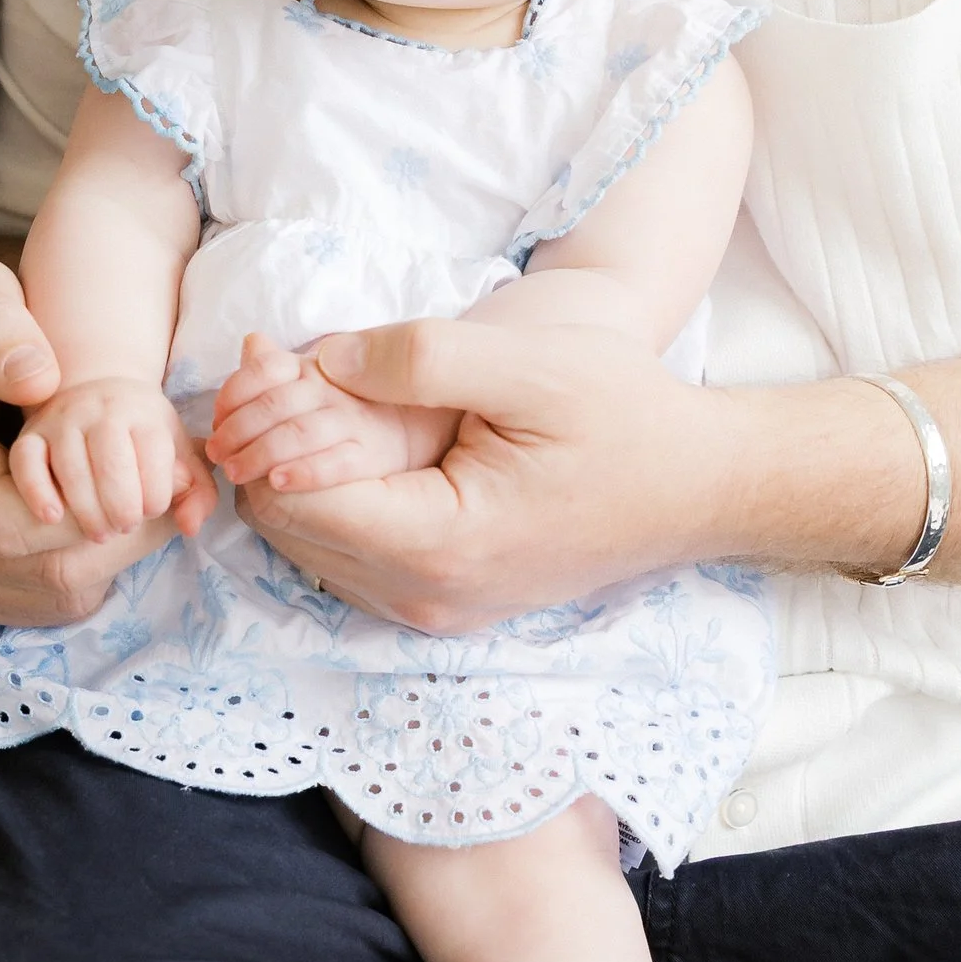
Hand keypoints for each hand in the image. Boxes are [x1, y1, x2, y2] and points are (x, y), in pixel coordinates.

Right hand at [0, 256, 161, 623]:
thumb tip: (39, 380)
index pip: (10, 525)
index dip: (90, 504)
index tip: (131, 456)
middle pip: (46, 571)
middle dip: (122, 525)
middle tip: (162, 477)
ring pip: (55, 595)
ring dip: (115, 550)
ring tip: (137, 490)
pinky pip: (46, 604)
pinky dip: (94, 566)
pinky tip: (102, 513)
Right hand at [11, 374, 214, 542]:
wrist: (96, 392)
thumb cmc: (142, 436)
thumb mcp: (179, 454)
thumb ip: (197, 492)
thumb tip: (190, 526)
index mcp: (143, 411)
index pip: (153, 455)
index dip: (156, 495)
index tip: (153, 511)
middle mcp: (100, 409)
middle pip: (112, 464)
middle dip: (122, 507)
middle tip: (125, 526)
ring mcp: (61, 420)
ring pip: (70, 469)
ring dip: (87, 511)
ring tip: (100, 532)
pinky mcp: (30, 434)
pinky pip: (26, 463)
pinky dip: (36, 492)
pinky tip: (52, 518)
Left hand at [236, 314, 745, 634]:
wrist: (700, 484)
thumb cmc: (626, 416)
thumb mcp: (528, 364)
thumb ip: (418, 358)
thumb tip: (319, 357)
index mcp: (439, 546)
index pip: (294, 497)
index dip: (263, 421)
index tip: (261, 353)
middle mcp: (425, 598)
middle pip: (286, 526)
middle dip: (266, 443)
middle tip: (269, 361)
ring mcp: (434, 608)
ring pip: (307, 543)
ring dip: (292, 468)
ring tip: (305, 386)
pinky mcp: (443, 598)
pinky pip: (347, 552)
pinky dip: (328, 492)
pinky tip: (346, 431)